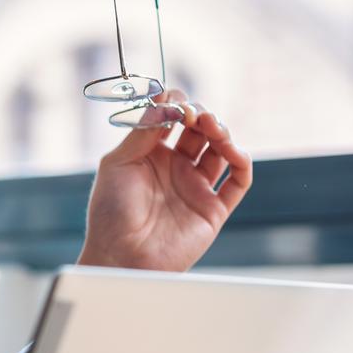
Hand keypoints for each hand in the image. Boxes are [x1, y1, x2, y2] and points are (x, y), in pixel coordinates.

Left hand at [77, 90, 251, 271]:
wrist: (120, 255)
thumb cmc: (110, 212)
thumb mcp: (118, 163)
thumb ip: (143, 131)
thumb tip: (163, 97)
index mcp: (151, 154)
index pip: (173, 119)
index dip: (177, 105)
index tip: (173, 100)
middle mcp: (175, 168)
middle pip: (200, 130)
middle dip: (201, 115)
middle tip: (194, 113)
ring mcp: (195, 187)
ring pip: (221, 150)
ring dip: (221, 132)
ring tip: (212, 126)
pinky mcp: (213, 208)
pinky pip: (238, 181)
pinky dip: (242, 162)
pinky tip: (233, 151)